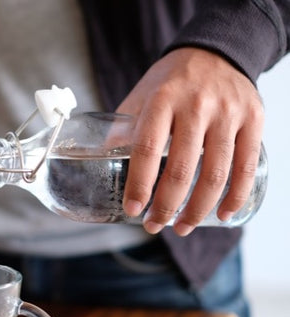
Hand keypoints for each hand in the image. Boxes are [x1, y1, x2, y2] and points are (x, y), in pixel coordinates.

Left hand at [117, 47, 263, 235]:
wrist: (216, 51)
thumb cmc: (171, 82)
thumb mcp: (141, 96)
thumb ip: (123, 128)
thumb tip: (101, 161)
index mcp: (162, 101)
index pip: (147, 149)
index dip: (139, 184)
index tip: (133, 210)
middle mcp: (196, 106)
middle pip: (182, 169)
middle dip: (166, 206)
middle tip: (154, 225)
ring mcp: (228, 113)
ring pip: (215, 174)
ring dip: (197, 210)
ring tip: (181, 227)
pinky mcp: (253, 120)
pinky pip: (245, 166)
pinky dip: (234, 196)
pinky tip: (222, 215)